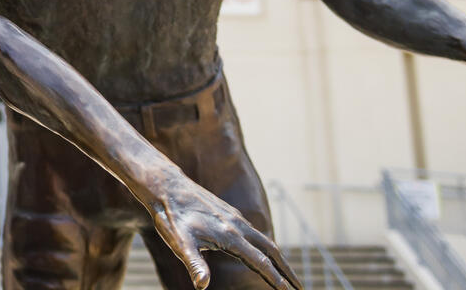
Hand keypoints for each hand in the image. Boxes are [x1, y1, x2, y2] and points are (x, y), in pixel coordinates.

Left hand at [143, 173, 301, 289]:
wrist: (166, 186)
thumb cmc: (170, 216)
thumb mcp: (180, 243)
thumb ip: (194, 263)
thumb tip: (202, 285)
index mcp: (230, 236)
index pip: (260, 263)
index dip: (276, 279)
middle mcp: (238, 226)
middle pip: (272, 251)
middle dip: (287, 271)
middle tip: (299, 288)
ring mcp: (235, 218)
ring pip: (264, 240)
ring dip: (278, 258)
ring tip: (286, 273)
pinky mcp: (229, 213)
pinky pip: (254, 232)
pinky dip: (265, 246)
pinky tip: (261, 251)